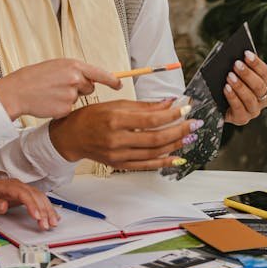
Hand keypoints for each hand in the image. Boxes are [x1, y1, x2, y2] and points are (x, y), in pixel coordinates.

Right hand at [0, 59, 121, 120]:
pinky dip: (61, 107)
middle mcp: (75, 79)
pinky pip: (70, 109)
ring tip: (52, 93)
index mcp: (73, 65)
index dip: (112, 80)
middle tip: (61, 86)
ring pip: (79, 99)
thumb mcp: (56, 66)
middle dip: (80, 88)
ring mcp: (71, 94)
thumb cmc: (34, 77)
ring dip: (69, 97)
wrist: (17, 91)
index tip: (119, 84)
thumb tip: (89, 79)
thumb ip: (74, 71)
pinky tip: (49, 102)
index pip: (100, 73)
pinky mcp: (66, 108)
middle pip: (90, 87)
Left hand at [0, 176, 60, 230]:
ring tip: (53, 222)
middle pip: (34, 195)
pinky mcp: (25, 195)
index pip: (23, 193)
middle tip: (47, 224)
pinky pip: (39, 199)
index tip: (37, 216)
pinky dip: (47, 207)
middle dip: (43, 210)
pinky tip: (53, 215)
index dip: (32, 204)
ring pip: (39, 197)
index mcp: (7, 186)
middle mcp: (17, 186)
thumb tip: (3, 205)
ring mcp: (22, 189)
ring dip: (48, 209)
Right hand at [50, 98, 195, 170]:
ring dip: (175, 145)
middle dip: (179, 130)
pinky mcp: (119, 164)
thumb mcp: (116, 104)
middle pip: (156, 138)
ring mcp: (118, 154)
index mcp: (115, 119)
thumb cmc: (91, 117)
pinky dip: (163, 162)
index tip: (186, 109)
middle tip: (195, 124)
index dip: (172, 115)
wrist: (72, 136)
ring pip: (154, 152)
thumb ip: (143, 106)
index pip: (151, 119)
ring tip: (189, 137)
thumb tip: (168, 103)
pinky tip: (176, 157)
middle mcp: (117, 139)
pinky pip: (146, 165)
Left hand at [224, 51, 266, 124]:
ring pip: (250, 98)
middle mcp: (264, 99)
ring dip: (240, 86)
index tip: (246, 53)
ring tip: (229, 76)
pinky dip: (232, 97)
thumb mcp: (236, 74)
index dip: (256, 63)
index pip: (265, 74)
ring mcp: (254, 111)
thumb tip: (236, 57)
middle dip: (248, 74)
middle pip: (260, 87)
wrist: (219, 104)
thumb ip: (239, 67)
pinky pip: (239, 108)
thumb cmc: (230, 84)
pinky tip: (226, 88)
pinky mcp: (242, 119)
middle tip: (236, 64)